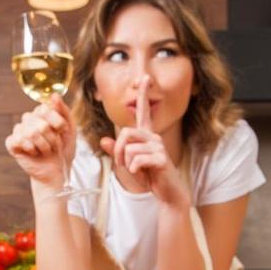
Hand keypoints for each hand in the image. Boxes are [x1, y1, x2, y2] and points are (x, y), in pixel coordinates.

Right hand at [5, 95, 74, 189]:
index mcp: (42, 113)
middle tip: (53, 146)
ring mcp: (19, 130)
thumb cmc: (62, 150)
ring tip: (45, 151)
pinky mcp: (12, 143)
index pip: (45, 108)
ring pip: (31, 132)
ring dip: (43, 146)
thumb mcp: (70, 129)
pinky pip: (18, 139)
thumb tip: (54, 95)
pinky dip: (30, 148)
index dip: (57, 123)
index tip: (63, 132)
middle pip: (40, 123)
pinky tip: (33, 153)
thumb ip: (63, 111)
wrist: (56, 171)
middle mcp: (29, 119)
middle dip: (51, 138)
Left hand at [99, 76, 188, 207]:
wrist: (167, 191)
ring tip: (135, 171)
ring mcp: (159, 147)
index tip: (145, 78)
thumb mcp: (128, 163)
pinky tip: (141, 174)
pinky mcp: (162, 159)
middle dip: (119, 150)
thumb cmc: (149, 176)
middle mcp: (154, 137)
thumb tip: (103, 140)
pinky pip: (137, 160)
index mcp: (146, 135)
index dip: (144, 95)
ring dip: (126, 163)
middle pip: (126, 132)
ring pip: (130, 149)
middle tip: (122, 164)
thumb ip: (117, 151)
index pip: (144, 111)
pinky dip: (134, 170)